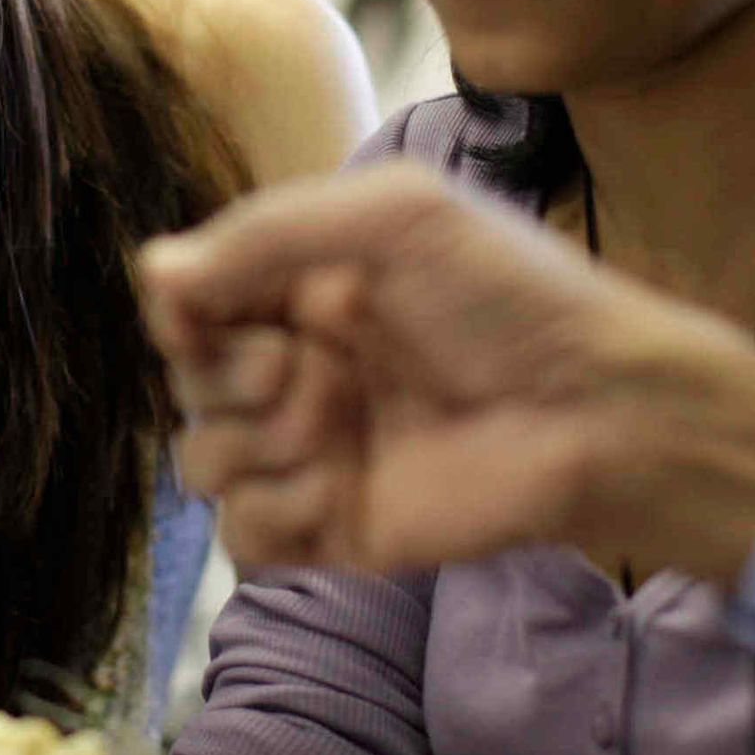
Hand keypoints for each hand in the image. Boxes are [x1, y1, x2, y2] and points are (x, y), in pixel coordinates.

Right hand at [144, 164, 754, 580]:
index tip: (204, 315)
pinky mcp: (333, 530)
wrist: (600, 413)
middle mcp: (300, 369)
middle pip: (187, 384)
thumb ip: (267, 233)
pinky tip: (337, 491)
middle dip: (228, 378)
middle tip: (306, 373)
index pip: (189, 300)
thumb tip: (153, 272)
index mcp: (305, 289)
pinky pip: (244, 538)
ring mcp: (313, 454)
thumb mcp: (394, 215)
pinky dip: (276, 515)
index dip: (183, 312)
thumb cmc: (511, 296)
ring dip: (252, 445)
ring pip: (202, 462)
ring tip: (335, 429)